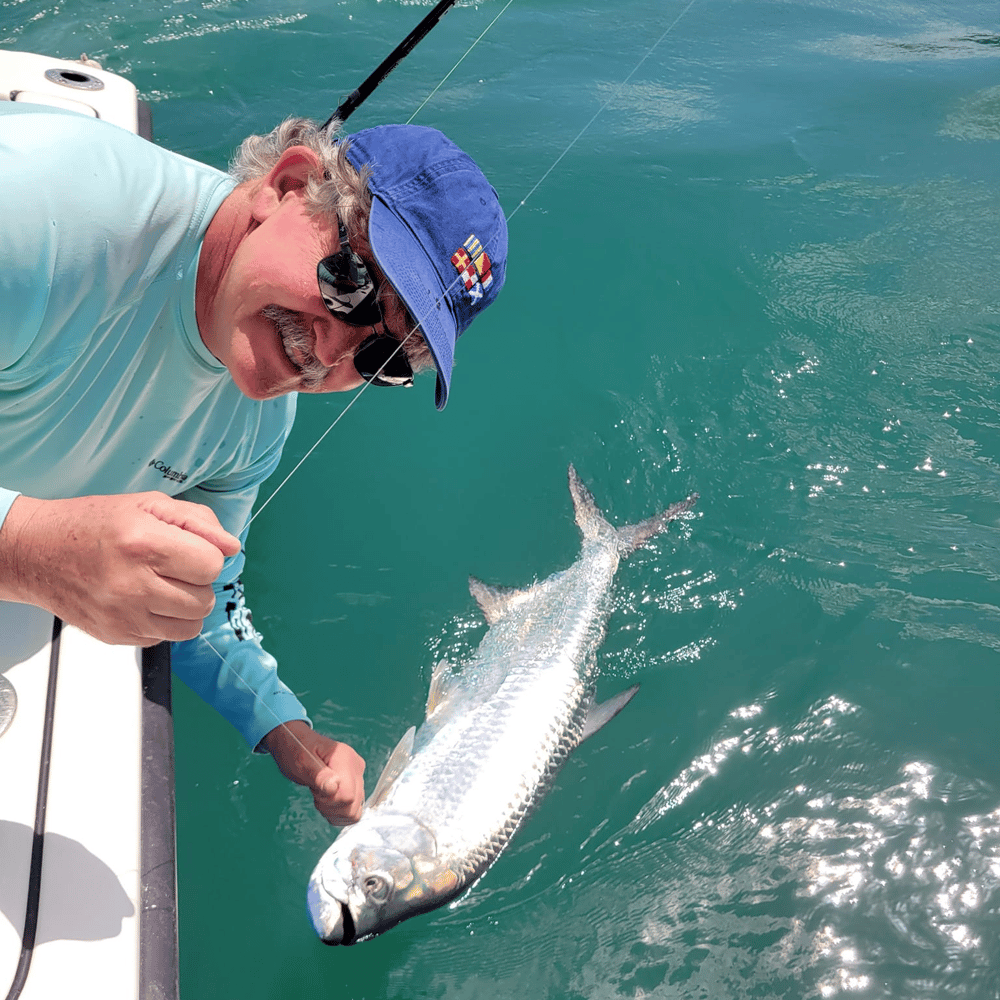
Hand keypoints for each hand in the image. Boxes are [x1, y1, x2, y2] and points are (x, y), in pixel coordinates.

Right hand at [0, 492, 240, 644]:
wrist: (35, 552)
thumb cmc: (92, 524)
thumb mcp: (148, 505)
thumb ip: (197, 522)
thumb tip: (230, 546)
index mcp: (144, 544)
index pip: (211, 566)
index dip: (206, 556)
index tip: (189, 550)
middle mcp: (133, 584)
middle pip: (205, 600)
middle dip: (197, 583)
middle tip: (173, 568)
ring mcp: (123, 616)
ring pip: (191, 626)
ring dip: (186, 607)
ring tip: (163, 586)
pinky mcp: (116, 636)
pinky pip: (164, 638)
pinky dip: (163, 622)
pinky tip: (143, 600)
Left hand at [263, 720, 365, 825]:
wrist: (295, 743)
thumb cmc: (296, 749)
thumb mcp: (301, 761)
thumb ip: (318, 775)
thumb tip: (333, 787)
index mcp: (344, 758)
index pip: (347, 795)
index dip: (329, 801)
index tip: (316, 790)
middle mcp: (356, 766)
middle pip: (353, 804)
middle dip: (331, 807)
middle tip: (316, 793)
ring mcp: (357, 775)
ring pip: (354, 810)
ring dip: (334, 810)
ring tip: (320, 795)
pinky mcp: (355, 783)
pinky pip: (353, 808)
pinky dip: (338, 811)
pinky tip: (327, 800)